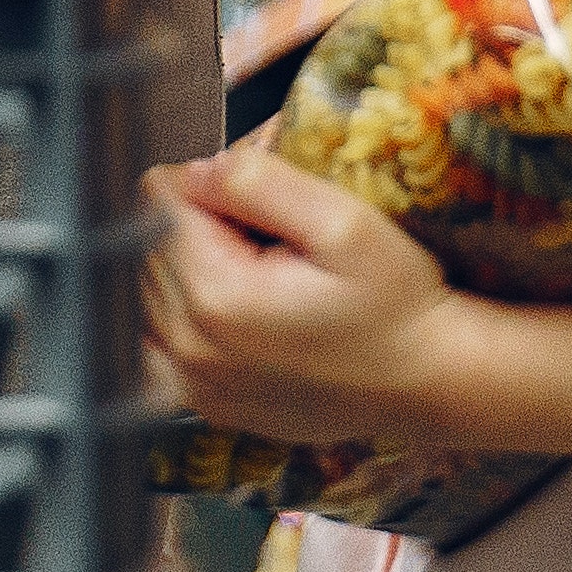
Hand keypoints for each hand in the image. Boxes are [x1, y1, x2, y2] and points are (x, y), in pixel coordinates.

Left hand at [144, 133, 469, 446]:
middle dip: (195, 224)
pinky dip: (176, 315)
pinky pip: (153, 341)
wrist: (427, 379)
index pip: (157, 197)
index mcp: (215, 296)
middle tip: (265, 240)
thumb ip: (256, 181)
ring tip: (255, 275)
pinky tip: (225, 310)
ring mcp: (190, 383)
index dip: (207, 183)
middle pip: (145, 242)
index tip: (258, 204)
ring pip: (144, 287)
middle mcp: (187, 347)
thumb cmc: (395, 301)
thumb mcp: (341, 222)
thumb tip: (194, 168)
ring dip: (186, 268)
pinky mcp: (201, 403)